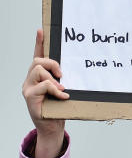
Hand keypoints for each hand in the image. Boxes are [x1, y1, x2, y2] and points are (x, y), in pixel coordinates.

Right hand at [22, 29, 67, 157]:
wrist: (52, 127)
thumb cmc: (59, 109)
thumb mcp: (64, 91)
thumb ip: (65, 80)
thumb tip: (76, 71)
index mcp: (39, 76)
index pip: (38, 55)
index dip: (39, 42)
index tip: (42, 30)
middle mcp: (31, 79)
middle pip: (38, 61)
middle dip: (52, 63)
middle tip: (62, 74)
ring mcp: (28, 87)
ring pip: (38, 71)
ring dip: (53, 78)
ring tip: (62, 88)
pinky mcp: (29, 96)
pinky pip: (43, 86)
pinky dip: (55, 90)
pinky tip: (63, 96)